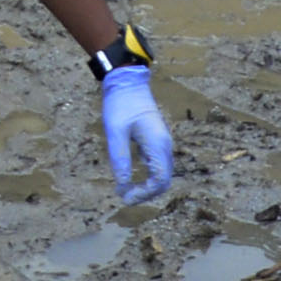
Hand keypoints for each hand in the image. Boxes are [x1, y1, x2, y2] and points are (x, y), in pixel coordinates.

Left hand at [99, 64, 173, 203]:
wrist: (127, 82)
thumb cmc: (120, 104)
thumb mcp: (115, 131)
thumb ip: (119, 158)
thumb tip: (122, 185)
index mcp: (158, 144)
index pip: (159, 180)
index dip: (144, 194)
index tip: (125, 197)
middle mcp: (165, 145)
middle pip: (164, 180)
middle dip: (146, 193)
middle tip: (124, 197)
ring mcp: (163, 143)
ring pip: (162, 174)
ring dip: (147, 186)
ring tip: (126, 191)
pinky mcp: (157, 141)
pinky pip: (157, 166)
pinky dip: (147, 176)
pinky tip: (130, 178)